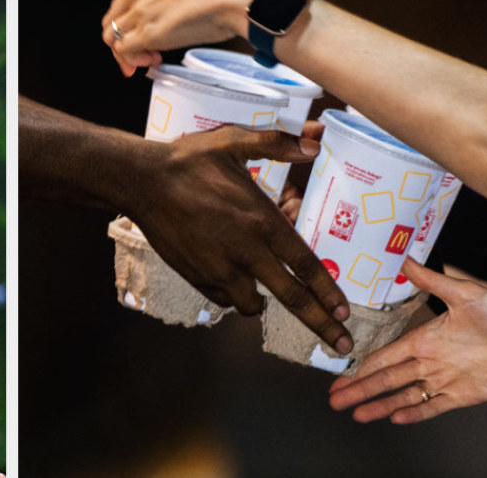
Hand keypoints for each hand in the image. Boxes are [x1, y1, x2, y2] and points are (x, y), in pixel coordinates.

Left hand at [100, 0, 270, 75]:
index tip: (138, 37)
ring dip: (129, 53)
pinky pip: (124, 50)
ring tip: (150, 57)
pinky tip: (151, 60)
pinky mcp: (147, 32)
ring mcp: (140, 10)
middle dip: (123, 41)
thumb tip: (159, 21)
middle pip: (111, 21)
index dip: (127, 25)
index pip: (120, 5)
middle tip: (143, 54)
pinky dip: (132, 60)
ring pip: (112, 37)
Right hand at [132, 124, 352, 353]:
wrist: (141, 182)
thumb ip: (277, 144)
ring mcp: (218, 269)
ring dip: (265, 303)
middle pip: (291, 298)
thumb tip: (315, 141)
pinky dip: (233, 295)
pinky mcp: (196, 276)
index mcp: (261, 222)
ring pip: (252, 305)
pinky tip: (233, 278)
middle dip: (321, 324)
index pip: (305, 265)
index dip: (329, 291)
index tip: (345, 312)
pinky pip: (223, 298)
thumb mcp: (234, 142)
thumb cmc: (188, 161)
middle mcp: (244, 252)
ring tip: (269, 294)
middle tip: (343, 344)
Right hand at [328, 258, 486, 423]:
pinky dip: (415, 414)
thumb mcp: (463, 292)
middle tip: (335, 399)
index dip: (361, 365)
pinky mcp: (464, 394)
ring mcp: (446, 379)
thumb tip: (403, 259)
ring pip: (405, 395)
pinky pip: (434, 407)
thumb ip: (431, 281)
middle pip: (387, 379)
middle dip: (360, 389)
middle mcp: (430, 360)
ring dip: (380, 405)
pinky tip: (395, 418)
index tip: (340, 372)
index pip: (385, 355)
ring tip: (357, 415)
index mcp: (425, 338)